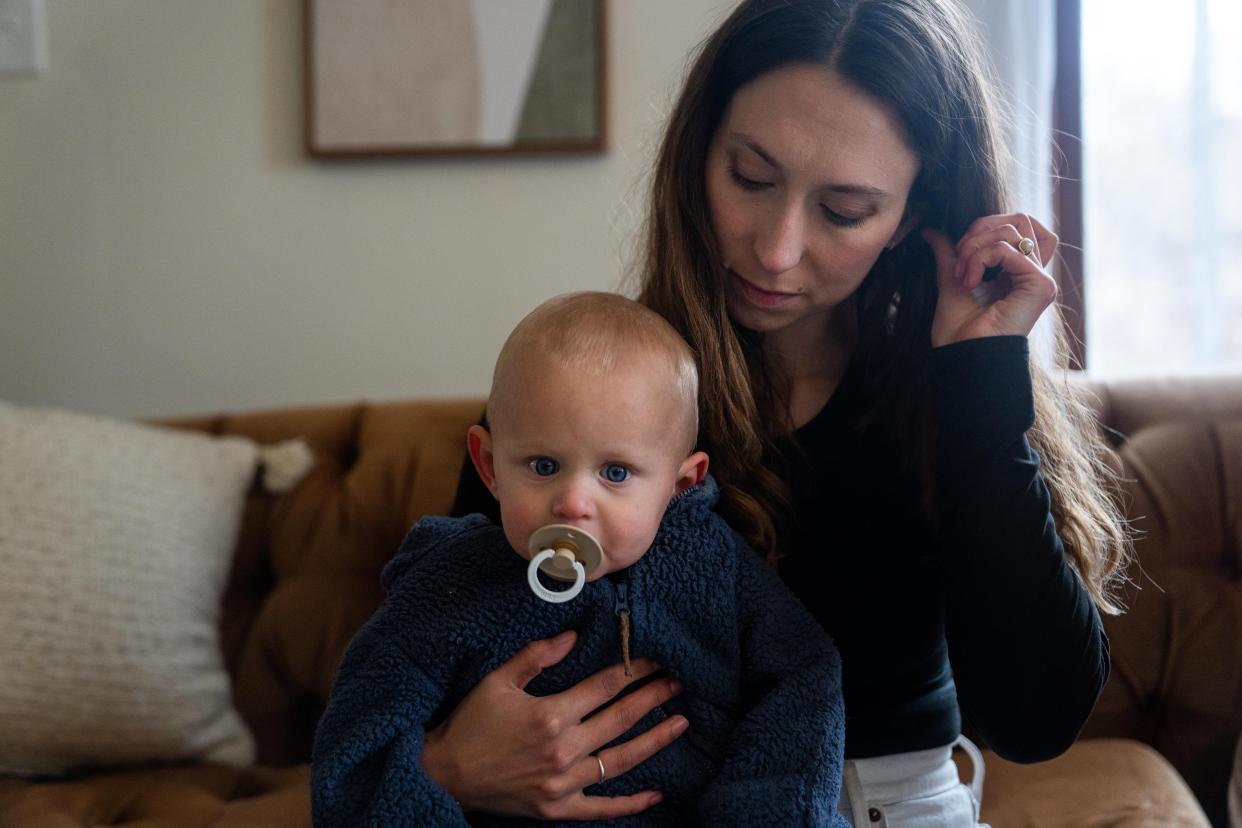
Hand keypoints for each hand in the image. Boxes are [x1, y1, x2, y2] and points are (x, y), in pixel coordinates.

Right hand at [421, 630, 687, 819]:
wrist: (444, 773)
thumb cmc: (469, 723)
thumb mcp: (497, 681)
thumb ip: (536, 656)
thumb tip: (572, 636)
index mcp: (550, 715)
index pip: (604, 687)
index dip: (633, 670)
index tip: (656, 659)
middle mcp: (563, 750)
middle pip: (620, 719)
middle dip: (653, 698)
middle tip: (678, 683)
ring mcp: (563, 783)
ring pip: (620, 761)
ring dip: (654, 741)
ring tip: (680, 723)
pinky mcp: (558, 808)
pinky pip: (602, 808)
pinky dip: (631, 804)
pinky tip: (656, 794)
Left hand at [922, 213, 1058, 346]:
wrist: (962, 354)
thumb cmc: (958, 329)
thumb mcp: (951, 279)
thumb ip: (948, 253)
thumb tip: (931, 230)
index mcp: (1018, 271)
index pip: (1019, 225)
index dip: (989, 225)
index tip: (962, 250)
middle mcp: (1034, 273)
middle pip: (1019, 220)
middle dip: (979, 231)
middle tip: (959, 261)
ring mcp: (1040, 279)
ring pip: (1012, 230)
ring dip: (976, 247)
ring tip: (962, 274)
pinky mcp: (1040, 286)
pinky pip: (1008, 249)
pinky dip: (982, 257)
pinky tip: (970, 281)